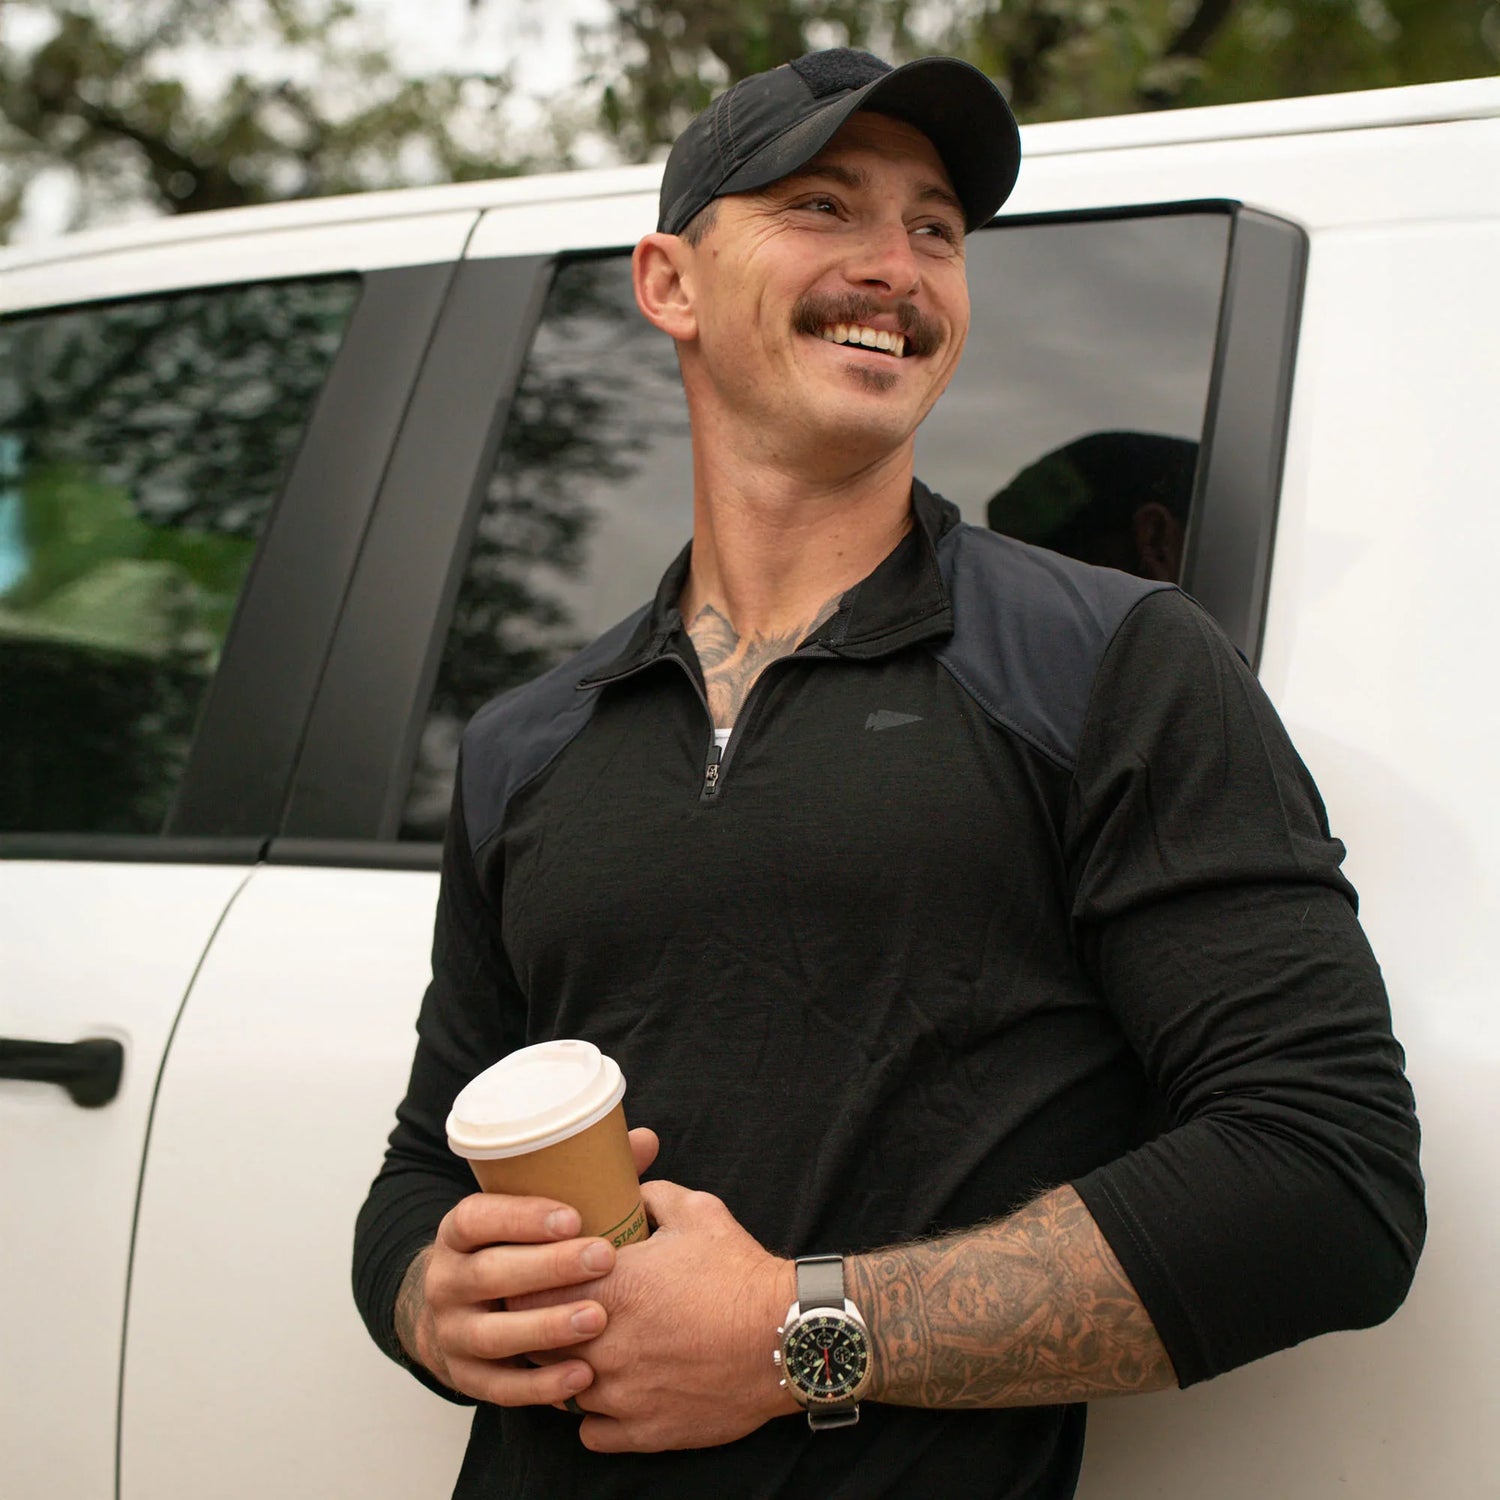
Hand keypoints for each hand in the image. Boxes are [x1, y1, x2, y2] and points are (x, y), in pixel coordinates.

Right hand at [397, 1127, 659, 1406]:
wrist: (451, 1309)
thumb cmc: (510, 1247)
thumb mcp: (526, 1211)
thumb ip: (582, 1178)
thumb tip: (644, 1140)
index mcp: (458, 1233)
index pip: (474, 1219)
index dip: (520, 1217)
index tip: (573, 1216)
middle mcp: (446, 1281)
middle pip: (488, 1275)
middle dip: (547, 1268)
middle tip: (603, 1259)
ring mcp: (452, 1333)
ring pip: (493, 1334)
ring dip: (547, 1327)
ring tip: (598, 1318)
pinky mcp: (466, 1378)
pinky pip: (500, 1388)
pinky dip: (540, 1385)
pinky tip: (582, 1376)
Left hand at [512, 1179, 799, 1451]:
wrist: (786, 1335)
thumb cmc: (740, 1272)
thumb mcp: (696, 1212)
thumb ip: (651, 1195)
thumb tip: (630, 1188)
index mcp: (610, 1289)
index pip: (529, 1294)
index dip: (528, 1286)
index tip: (536, 1280)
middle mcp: (606, 1346)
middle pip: (538, 1345)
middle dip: (542, 1329)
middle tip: (557, 1316)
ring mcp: (623, 1395)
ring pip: (560, 1391)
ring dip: (566, 1372)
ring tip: (585, 1354)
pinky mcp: (645, 1431)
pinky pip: (591, 1434)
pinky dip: (594, 1416)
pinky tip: (611, 1393)